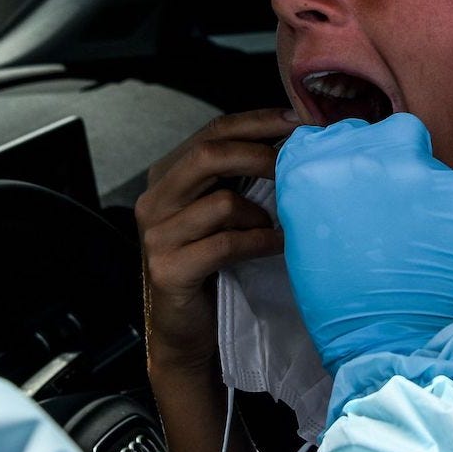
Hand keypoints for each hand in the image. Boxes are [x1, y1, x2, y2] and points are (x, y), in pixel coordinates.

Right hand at [136, 107, 293, 376]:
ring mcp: (157, 235)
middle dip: (261, 154)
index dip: (257, 122)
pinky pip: (225, 244)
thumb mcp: (218, 213)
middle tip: (297, 165)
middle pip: (209, 154)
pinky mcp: (168, 269)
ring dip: (261, 211)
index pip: (212, 131)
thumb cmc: (210, 266)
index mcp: (166, 176)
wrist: (185, 330)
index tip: (297, 120)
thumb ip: (236, 178)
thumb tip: (290, 143)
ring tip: (280, 224)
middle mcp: (154, 200)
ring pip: (221, 201)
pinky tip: (277, 245)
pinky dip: (259, 241)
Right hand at [276, 114, 452, 371]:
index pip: (327, 138)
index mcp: (317, 170)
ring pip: (432, 164)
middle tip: (396, 206)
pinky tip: (450, 254)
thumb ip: (321, 200)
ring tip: (426, 242)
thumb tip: (340, 186)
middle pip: (388, 134)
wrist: (404, 352)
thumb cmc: (346, 314)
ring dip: (429, 193)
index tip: (353, 184)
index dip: (342, 160)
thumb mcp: (307, 248)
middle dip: (393, 160)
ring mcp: (424, 171)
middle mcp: (369, 157)